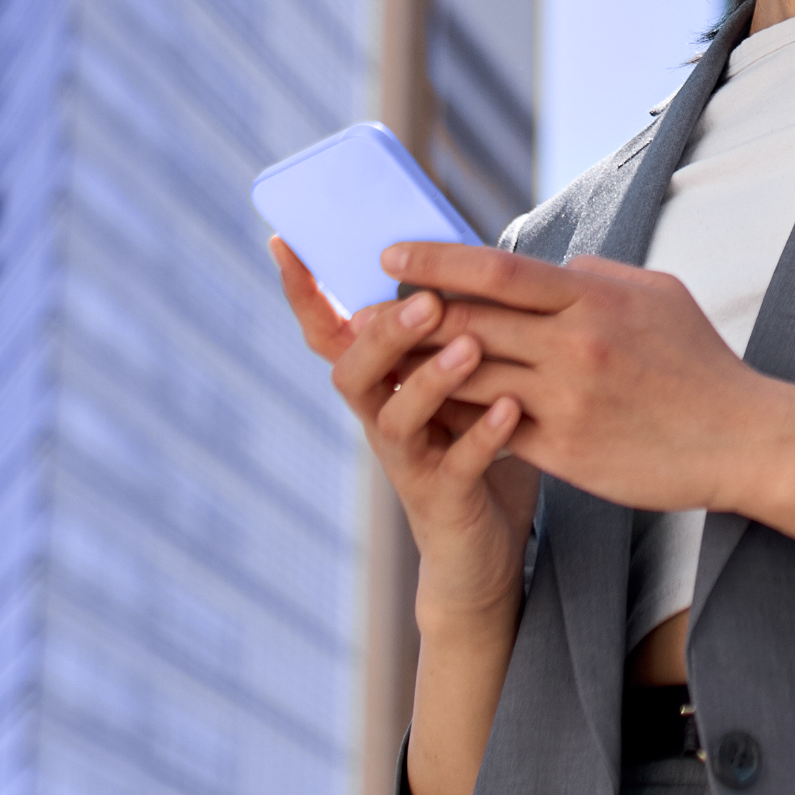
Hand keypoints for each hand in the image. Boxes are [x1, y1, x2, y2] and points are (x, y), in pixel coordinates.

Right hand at [271, 239, 540, 630]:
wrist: (481, 552)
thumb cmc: (472, 449)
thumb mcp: (460, 383)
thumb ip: (454, 330)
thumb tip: (466, 257)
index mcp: (381, 384)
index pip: (330, 333)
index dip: (303, 293)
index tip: (284, 242)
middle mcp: (380, 420)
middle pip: (354, 371)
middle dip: (384, 333)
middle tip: (425, 300)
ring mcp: (408, 462)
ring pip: (397, 419)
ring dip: (432, 379)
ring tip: (470, 347)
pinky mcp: (443, 499)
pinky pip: (458, 466)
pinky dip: (483, 436)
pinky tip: (510, 409)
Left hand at [388, 243, 790, 516]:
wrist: (744, 440)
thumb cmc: (700, 364)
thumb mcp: (657, 296)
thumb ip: (595, 278)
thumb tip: (550, 267)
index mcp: (594, 299)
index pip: (496, 269)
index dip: (436, 259)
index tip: (392, 255)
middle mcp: (575, 345)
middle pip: (469, 322)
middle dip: (408, 314)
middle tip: (365, 309)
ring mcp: (568, 401)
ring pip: (472, 377)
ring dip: (421, 368)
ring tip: (382, 359)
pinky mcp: (567, 451)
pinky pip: (493, 429)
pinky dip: (458, 416)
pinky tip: (430, 410)